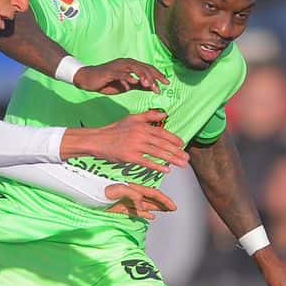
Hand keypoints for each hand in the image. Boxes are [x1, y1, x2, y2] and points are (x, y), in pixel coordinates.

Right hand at [61, 109, 187, 170]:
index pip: (163, 133)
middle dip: (177, 152)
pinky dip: (157, 166)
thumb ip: (149, 116)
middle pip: (163, 144)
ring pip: (158, 153)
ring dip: (172, 159)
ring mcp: (136, 146)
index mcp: (143, 126)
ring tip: (182, 165)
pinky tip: (166, 170)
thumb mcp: (132, 118)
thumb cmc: (115, 130)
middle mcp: (141, 134)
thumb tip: (164, 114)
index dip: (174, 139)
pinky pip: (147, 162)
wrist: (98, 140)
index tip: (183, 145)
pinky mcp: (130, 156)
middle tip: (187, 158)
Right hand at [74, 58, 169, 95]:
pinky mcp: (110, 71)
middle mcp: (126, 63)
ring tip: (149, 85)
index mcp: (131, 66)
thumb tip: (151, 87)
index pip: (148, 68)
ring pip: (135, 69)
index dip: (158, 75)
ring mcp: (118, 66)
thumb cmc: (107, 82)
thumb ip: (138, 85)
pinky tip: (134, 83)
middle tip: (160, 88)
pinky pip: (121, 74)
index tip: (167, 83)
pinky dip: (128, 78)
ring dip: (143, 77)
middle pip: (144, 68)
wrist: (88, 79)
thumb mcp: (126, 85)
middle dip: (153, 78)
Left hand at [103, 183, 177, 219]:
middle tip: (173, 208)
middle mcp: (131, 195)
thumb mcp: (117, 190)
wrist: (86, 197)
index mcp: (132, 188)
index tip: (173, 206)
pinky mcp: (120, 209)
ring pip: (145, 206)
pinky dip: (145, 214)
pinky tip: (151, 217)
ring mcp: (126, 202)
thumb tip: (143, 207)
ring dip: (156, 208)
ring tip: (166, 211)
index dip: (164, 200)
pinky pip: (136, 212)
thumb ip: (132, 195)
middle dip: (163, 203)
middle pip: (151, 199)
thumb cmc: (99, 191)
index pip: (152, 194)